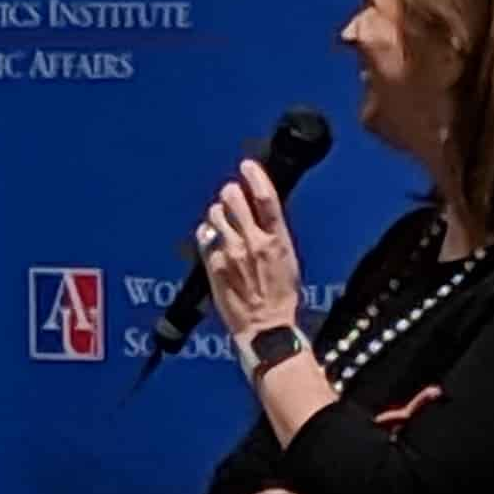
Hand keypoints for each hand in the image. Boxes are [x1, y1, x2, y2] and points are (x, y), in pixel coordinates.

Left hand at [195, 157, 304, 345]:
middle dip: (230, 192)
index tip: (247, 165)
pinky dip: (207, 234)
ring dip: (218, 213)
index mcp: (277, 240)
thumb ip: (273, 234)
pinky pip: (204, 237)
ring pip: (215, 215)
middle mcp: (253, 243)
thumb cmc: (281, 296)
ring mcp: (231, 253)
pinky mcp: (214, 265)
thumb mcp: (288, 259)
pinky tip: (213, 239)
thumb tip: (262, 214)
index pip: (266, 198)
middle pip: (234, 199)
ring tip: (223, 222)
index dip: (255, 177)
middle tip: (231, 195)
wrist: (266, 327)